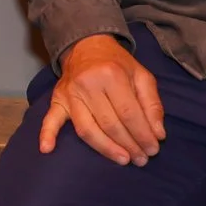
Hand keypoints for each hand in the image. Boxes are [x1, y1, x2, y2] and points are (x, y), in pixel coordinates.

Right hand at [41, 34, 165, 165]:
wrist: (87, 45)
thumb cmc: (117, 64)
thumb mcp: (142, 76)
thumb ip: (153, 104)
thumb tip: (158, 134)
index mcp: (111, 75)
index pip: (129, 113)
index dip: (142, 135)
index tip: (153, 149)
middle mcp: (88, 84)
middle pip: (110, 124)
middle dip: (129, 145)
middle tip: (142, 159)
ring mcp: (70, 93)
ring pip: (87, 129)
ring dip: (106, 149)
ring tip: (123, 160)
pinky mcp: (57, 99)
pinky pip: (50, 118)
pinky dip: (47, 134)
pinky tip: (46, 149)